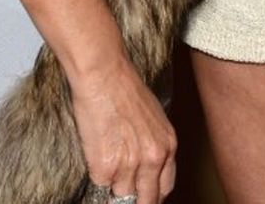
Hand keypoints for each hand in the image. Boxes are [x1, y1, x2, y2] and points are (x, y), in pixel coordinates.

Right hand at [71, 54, 175, 203]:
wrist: (103, 73)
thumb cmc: (124, 88)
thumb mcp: (154, 118)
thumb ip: (153, 145)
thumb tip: (146, 169)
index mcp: (167, 146)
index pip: (165, 189)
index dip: (152, 194)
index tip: (142, 194)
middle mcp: (153, 159)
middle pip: (147, 200)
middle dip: (135, 198)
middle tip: (123, 189)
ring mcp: (129, 166)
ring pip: (121, 195)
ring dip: (113, 184)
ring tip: (108, 159)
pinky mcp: (105, 168)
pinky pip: (100, 185)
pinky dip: (97, 176)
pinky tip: (96, 154)